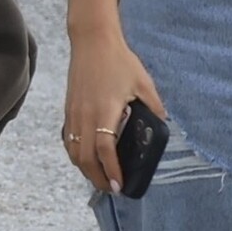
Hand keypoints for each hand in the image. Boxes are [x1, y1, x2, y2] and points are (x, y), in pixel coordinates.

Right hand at [64, 35, 166, 193]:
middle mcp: (85, 116)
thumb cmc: (119, 61)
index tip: (120, 184)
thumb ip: (154, 106)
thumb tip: (163, 124)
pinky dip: (76, 155)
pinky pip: (68, 141)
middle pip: (86, 159)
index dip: (112, 170)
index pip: (105, 150)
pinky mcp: (68, 110)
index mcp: (105, 111)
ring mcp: (73, 114)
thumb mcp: (143, 83)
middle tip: (113, 188)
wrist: (92, 42)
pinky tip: (87, 159)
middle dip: (98, 178)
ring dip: (85, 170)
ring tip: (100, 178)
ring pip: (74, 152)